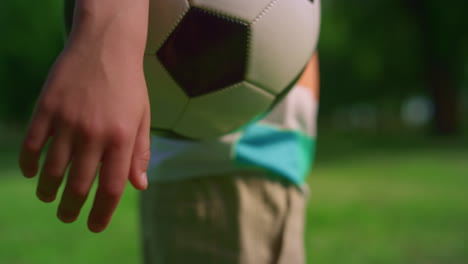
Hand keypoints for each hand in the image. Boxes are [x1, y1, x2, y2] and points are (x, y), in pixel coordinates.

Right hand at [19, 41, 149, 232]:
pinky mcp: (47, 109)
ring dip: (48, 190)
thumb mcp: (143, 118)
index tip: (95, 226)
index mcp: (122, 138)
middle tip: (68, 217)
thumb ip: (140, 152)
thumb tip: (139, 186)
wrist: (106, 46)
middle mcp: (94, 134)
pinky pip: (32, 145)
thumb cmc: (129, 85)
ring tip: (48, 197)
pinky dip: (29, 164)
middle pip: (80, 185)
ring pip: (52, 170)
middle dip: (72, 209)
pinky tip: (31, 173)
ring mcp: (68, 121)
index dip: (103, 213)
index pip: (112, 187)